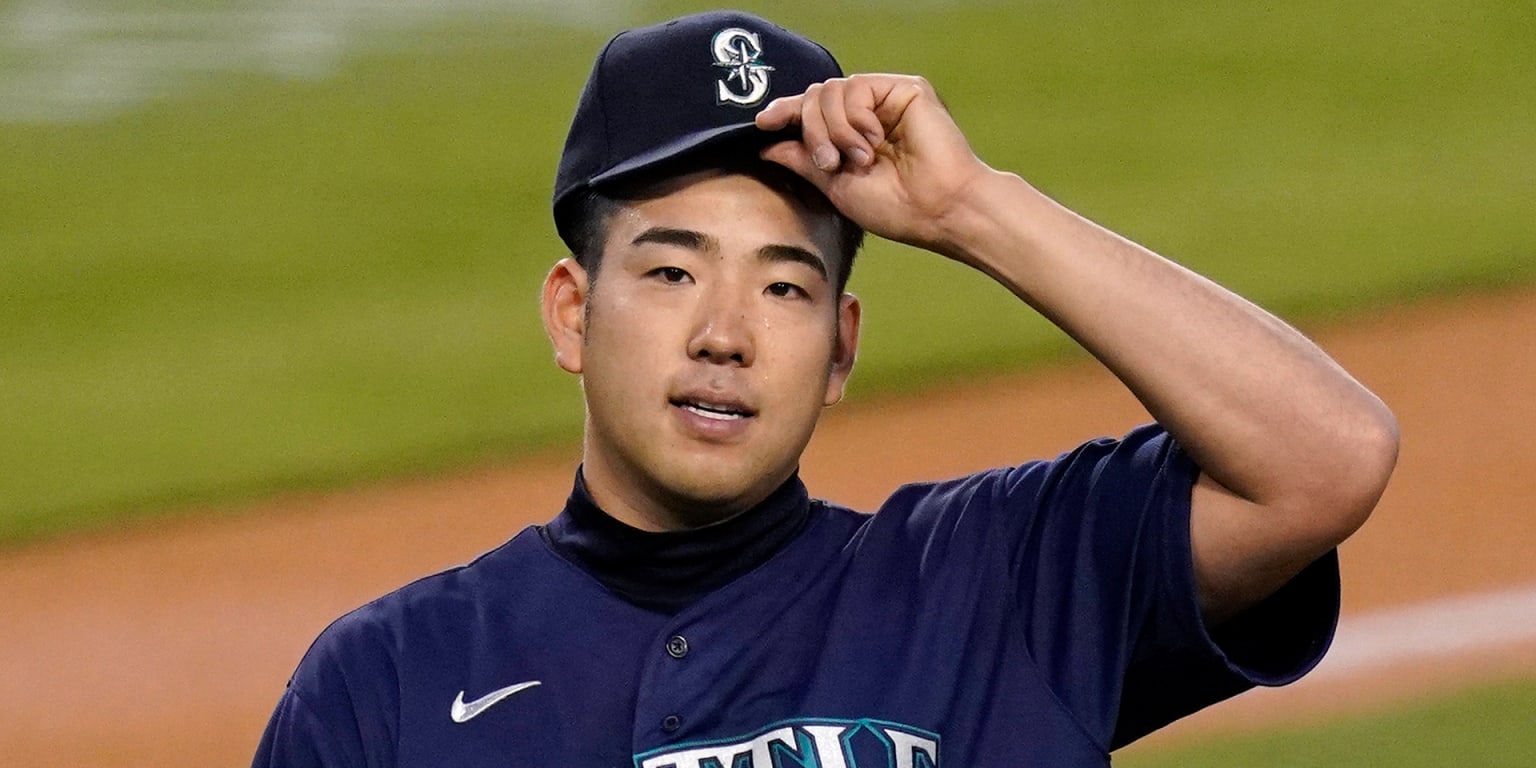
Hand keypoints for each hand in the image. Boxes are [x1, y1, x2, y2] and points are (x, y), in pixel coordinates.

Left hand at [755, 74, 991, 252]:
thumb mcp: (835, 186)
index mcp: (853, 136)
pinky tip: (874, 142)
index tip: (762, 123)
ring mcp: (887, 100)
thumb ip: (803, 162)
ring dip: (834, 129)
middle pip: (816, 97)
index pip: (812, 112)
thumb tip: (767, 147)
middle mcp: (869, 114)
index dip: (786, 111)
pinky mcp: (905, 89)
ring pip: (830, 91)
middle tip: (830, 164)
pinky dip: (856, 119)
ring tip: (859, 159)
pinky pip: (857, 88)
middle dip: (812, 131)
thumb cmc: (896, 208)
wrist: (938, 210)